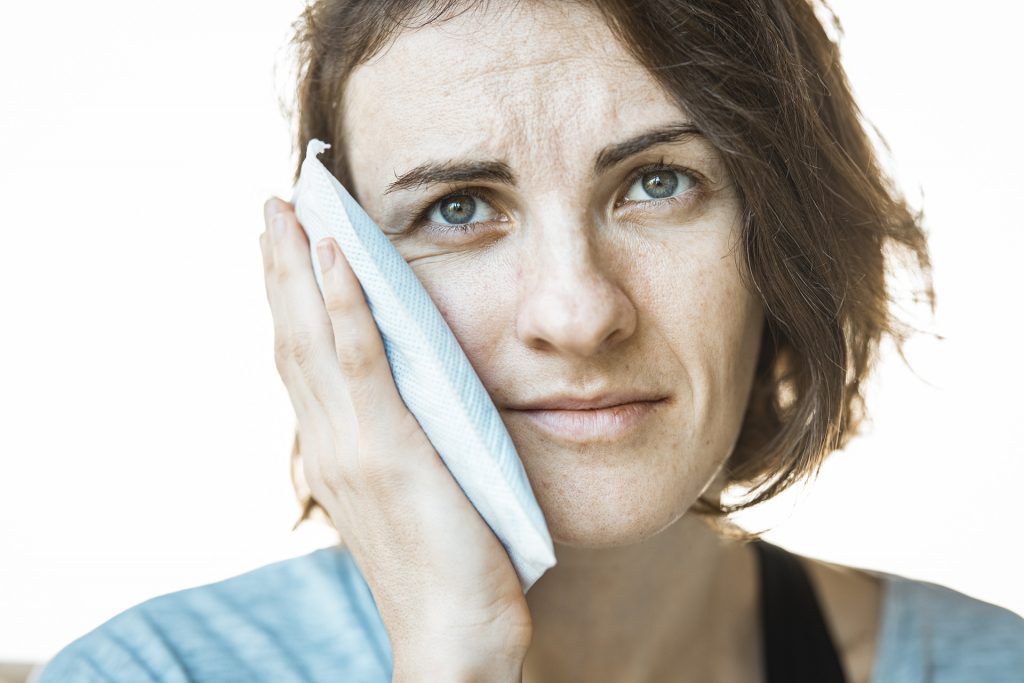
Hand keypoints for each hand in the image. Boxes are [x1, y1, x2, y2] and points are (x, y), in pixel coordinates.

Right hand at [260, 197, 531, 677]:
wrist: (452, 633)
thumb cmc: (446, 567)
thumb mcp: (414, 492)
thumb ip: (400, 443)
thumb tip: (410, 400)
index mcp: (335, 452)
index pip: (301, 361)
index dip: (289, 299)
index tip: (284, 246)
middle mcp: (330, 444)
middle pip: (291, 338)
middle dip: (278, 268)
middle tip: (270, 206)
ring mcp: (353, 446)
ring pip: (312, 340)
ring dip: (299, 268)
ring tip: (289, 210)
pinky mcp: (391, 451)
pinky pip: (360, 364)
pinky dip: (344, 307)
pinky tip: (337, 257)